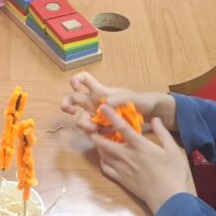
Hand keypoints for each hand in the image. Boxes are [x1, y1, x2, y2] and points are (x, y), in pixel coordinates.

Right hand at [60, 72, 176, 134]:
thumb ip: (118, 98)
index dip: (76, 80)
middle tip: (70, 111)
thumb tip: (103, 104)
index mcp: (100, 91)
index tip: (75, 85)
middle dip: (66, 104)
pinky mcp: (100, 131)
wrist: (149, 117)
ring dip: (83, 124)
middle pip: (72, 99)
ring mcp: (96, 117)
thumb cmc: (139, 101)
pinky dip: (93, 135)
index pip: (84, 80)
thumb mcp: (131, 97)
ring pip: (80, 119)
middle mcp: (94, 103)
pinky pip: (91, 133)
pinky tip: (102, 135)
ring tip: (94, 129)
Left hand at [89, 105, 195, 214]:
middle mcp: (127, 156)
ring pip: (103, 155)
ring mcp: (122, 169)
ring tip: (96, 139)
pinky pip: (106, 169)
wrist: (168, 198)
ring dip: (98, 146)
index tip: (103, 107)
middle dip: (95, 133)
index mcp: (140, 146)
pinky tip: (104, 158)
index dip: (111, 116)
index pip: (123, 128)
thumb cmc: (174, 173)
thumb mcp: (173, 150)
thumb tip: (155, 119)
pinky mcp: (121, 180)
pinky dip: (102, 161)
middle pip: (105, 143)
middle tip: (90, 125)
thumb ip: (163, 133)